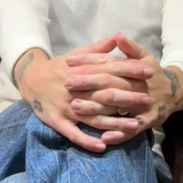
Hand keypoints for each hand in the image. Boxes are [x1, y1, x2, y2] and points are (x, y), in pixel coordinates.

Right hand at [15, 34, 152, 152]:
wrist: (32, 79)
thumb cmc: (61, 67)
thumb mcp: (78, 54)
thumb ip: (99, 48)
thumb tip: (118, 35)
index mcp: (83, 71)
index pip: (111, 69)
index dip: (131, 70)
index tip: (150, 72)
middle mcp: (76, 90)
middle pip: (105, 94)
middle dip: (128, 97)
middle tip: (148, 101)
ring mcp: (67, 107)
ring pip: (94, 117)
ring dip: (114, 123)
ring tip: (134, 127)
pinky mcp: (58, 121)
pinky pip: (73, 134)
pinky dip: (87, 141)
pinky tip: (103, 147)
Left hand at [66, 35, 182, 145]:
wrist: (175, 92)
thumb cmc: (153, 73)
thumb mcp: (145, 56)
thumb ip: (130, 48)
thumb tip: (118, 35)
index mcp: (134, 69)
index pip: (108, 63)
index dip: (88, 61)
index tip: (69, 61)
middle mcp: (137, 86)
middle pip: (109, 84)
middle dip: (88, 84)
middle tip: (67, 83)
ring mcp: (143, 105)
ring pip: (116, 108)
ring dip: (96, 109)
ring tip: (76, 107)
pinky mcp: (148, 121)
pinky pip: (131, 130)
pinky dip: (118, 134)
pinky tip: (104, 137)